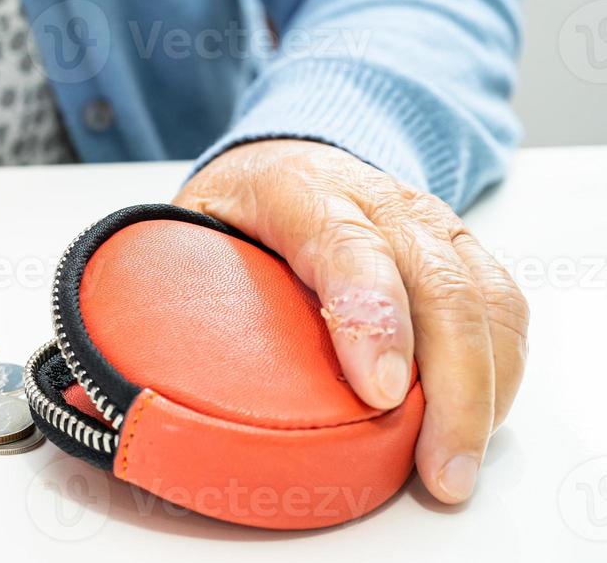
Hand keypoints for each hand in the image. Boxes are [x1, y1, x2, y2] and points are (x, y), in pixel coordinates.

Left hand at [175, 139, 527, 504]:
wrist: (288, 152)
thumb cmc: (237, 204)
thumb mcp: (185, 223)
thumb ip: (163, 280)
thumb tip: (112, 373)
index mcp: (295, 188)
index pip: (344, 243)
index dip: (370, 314)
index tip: (379, 390)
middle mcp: (374, 198)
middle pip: (432, 280)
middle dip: (445, 380)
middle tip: (431, 461)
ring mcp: (425, 222)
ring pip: (479, 294)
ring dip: (481, 385)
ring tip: (453, 461)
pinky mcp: (458, 249)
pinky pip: (501, 304)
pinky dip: (501, 367)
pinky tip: (477, 419)